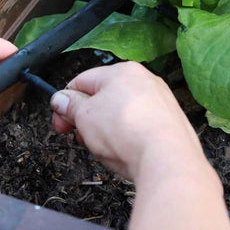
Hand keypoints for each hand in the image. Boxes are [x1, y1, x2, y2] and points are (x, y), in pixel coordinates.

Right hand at [50, 61, 204, 179]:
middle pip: (104, 98)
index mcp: (122, 71)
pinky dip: (128, 139)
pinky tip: (124, 153)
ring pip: (122, 115)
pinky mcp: (170, 124)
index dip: (66, 101)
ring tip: (104, 149)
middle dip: (87, 120)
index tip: (60, 119)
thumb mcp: (84, 116)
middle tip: (79, 136)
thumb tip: (62, 100)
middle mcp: (145, 82)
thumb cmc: (128, 131)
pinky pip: (140, 128)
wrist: (166, 157)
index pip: (83, 80)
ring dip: (106, 131)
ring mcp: (161, 103)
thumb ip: (70, 106)